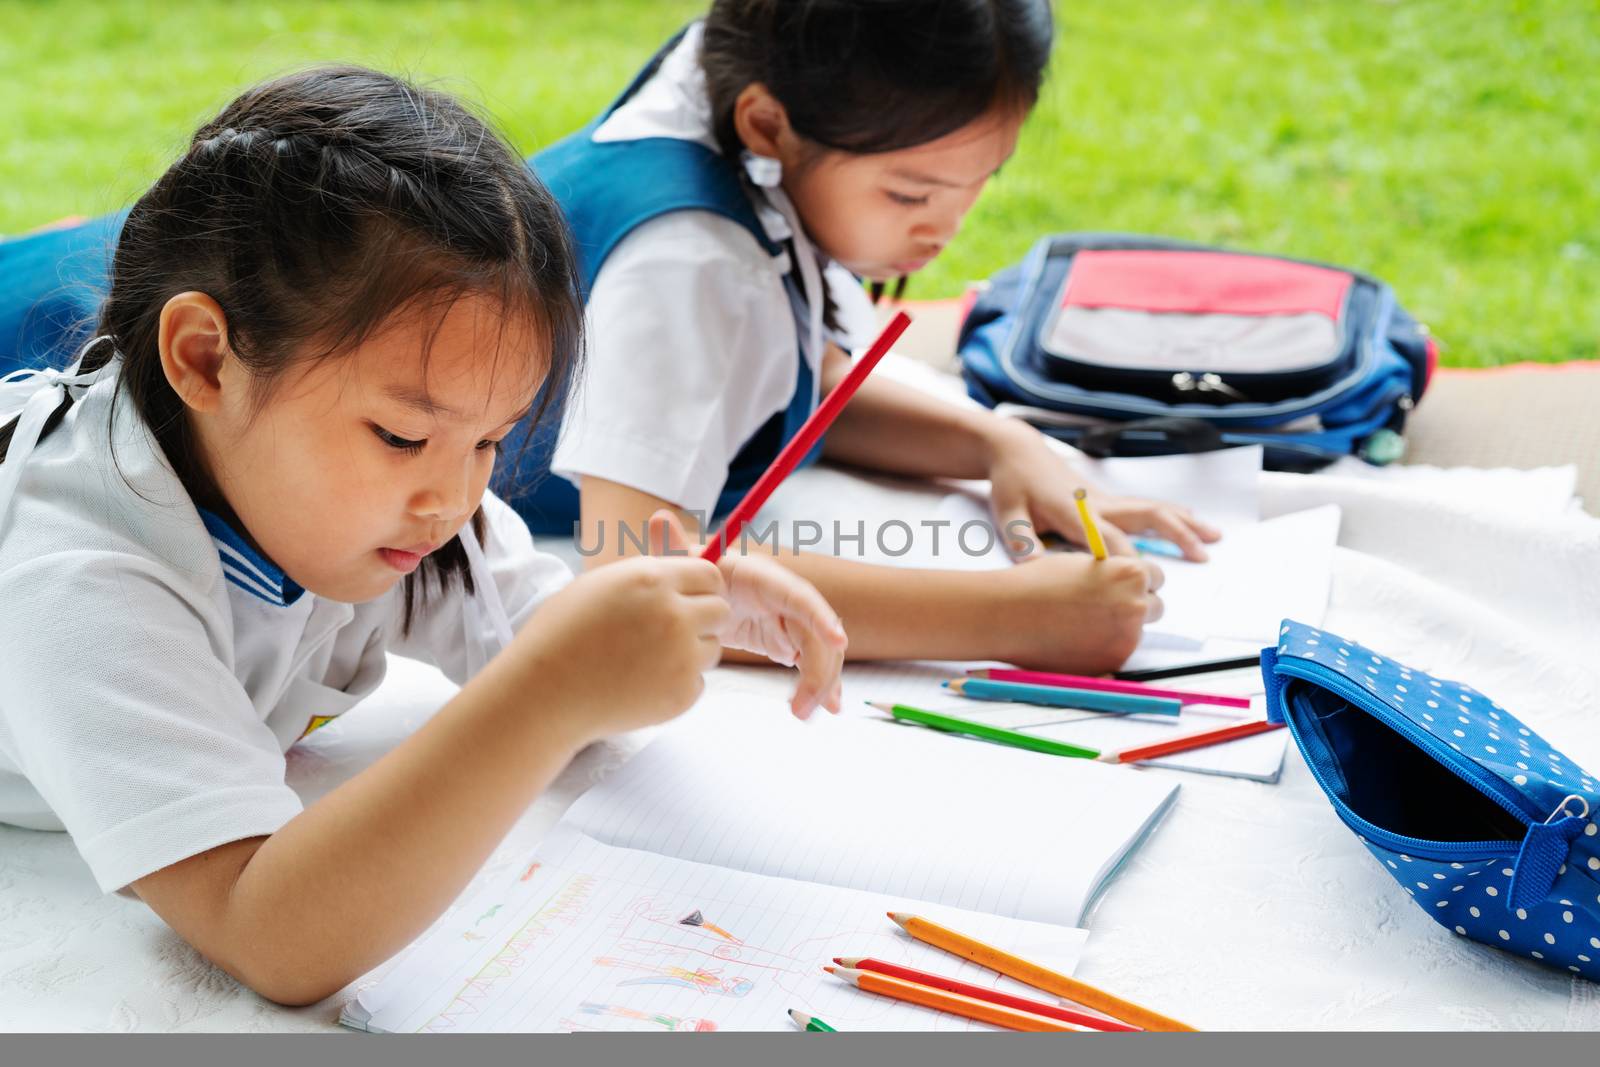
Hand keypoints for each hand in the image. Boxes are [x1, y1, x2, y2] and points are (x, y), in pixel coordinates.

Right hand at [512, 544, 729, 737]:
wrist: (544, 693)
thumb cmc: (561, 635)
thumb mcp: (600, 585)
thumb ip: (647, 574)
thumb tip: (679, 567)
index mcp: (651, 578)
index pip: (710, 572)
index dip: (701, 587)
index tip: (689, 599)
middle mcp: (673, 613)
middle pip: (721, 609)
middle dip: (703, 619)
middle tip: (672, 633)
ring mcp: (681, 655)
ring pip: (712, 647)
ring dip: (691, 653)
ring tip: (648, 660)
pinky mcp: (682, 692)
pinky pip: (699, 682)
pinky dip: (678, 685)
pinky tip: (642, 685)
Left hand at [648, 511, 847, 719]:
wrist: (698, 595)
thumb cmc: (693, 576)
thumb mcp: (682, 567)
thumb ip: (673, 547)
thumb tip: (660, 517)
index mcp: (763, 576)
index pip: (798, 595)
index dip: (820, 616)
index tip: (838, 641)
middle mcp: (784, 596)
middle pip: (816, 630)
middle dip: (819, 668)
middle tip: (803, 706)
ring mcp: (790, 619)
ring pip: (819, 651)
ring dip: (820, 682)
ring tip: (803, 713)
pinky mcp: (788, 641)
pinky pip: (811, 663)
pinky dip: (819, 684)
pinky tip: (825, 707)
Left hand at [984, 420, 1221, 560]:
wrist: (1017, 450)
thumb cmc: (1011, 484)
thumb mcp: (1007, 514)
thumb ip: (1023, 541)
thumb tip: (1034, 571)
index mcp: (1074, 510)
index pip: (1109, 538)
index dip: (1128, 559)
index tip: (1147, 581)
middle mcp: (1097, 502)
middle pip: (1146, 515)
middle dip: (1176, 535)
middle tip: (1203, 557)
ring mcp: (1106, 499)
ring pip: (1153, 508)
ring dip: (1185, 522)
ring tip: (1214, 538)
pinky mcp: (1108, 499)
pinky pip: (1146, 507)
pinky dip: (1173, 515)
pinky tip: (1192, 522)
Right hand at [996, 552, 1165, 673]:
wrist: (1007, 615)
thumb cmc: (1038, 583)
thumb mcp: (1082, 564)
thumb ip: (1111, 574)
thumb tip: (1127, 585)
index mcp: (1131, 574)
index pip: (1157, 577)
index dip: (1138, 581)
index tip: (1124, 586)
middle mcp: (1136, 606)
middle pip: (1155, 607)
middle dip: (1135, 606)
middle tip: (1106, 607)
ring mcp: (1126, 638)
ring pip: (1136, 633)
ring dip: (1120, 629)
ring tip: (1082, 624)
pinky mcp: (1111, 663)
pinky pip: (1117, 654)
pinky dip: (1103, 649)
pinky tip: (1075, 640)